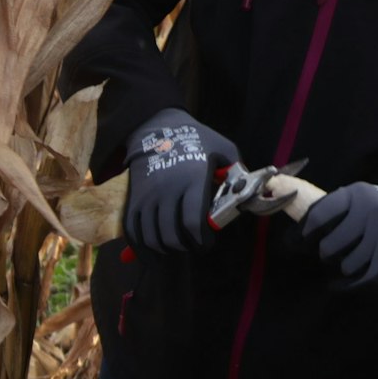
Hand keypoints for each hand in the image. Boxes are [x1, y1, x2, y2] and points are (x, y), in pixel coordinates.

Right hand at [123, 108, 237, 252]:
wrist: (156, 127)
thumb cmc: (195, 139)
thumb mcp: (222, 148)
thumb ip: (236, 170)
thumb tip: (245, 192)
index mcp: (191, 180)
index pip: (192, 222)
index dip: (201, 239)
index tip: (206, 242)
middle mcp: (166, 191)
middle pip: (171, 235)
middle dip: (185, 247)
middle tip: (194, 245)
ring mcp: (147, 197)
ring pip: (151, 237)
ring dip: (165, 248)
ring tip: (175, 246)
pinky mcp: (133, 199)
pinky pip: (132, 230)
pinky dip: (141, 246)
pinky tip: (152, 251)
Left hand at [300, 183, 377, 289]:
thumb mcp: (359, 203)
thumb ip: (331, 215)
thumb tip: (291, 240)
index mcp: (356, 193)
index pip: (317, 217)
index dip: (301, 236)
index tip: (294, 246)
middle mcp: (371, 209)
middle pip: (328, 247)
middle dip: (326, 256)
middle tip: (332, 256)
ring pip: (346, 266)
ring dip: (344, 270)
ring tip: (354, 262)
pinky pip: (364, 280)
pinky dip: (347, 287)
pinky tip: (338, 285)